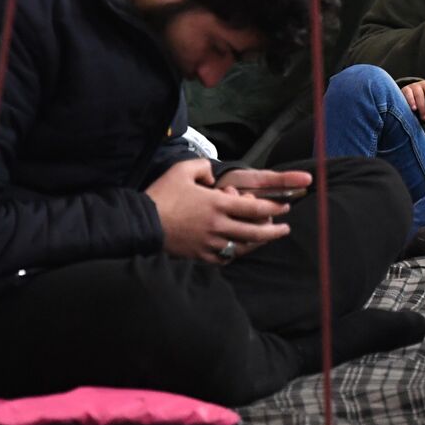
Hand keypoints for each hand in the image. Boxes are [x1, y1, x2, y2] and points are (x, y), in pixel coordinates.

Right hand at [144, 159, 294, 263]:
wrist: (140, 224)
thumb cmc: (161, 195)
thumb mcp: (182, 170)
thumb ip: (202, 167)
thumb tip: (212, 176)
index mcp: (217, 204)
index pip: (254, 207)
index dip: (273, 208)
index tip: (284, 207)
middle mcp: (217, 225)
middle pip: (254, 231)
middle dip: (274, 230)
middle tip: (285, 228)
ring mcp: (209, 243)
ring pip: (242, 247)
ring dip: (258, 243)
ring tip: (266, 239)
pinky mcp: (199, 256)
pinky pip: (224, 258)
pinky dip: (235, 254)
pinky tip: (239, 249)